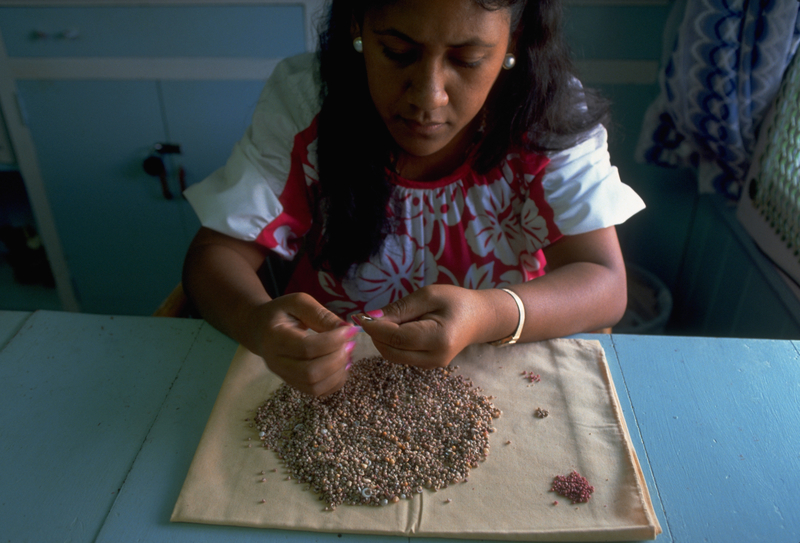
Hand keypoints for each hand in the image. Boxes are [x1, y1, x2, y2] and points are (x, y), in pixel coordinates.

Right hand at [243, 292, 358, 395]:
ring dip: (338, 372)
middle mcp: (276, 362)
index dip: (333, 341)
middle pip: (311, 372)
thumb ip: (321, 314)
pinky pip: (317, 392)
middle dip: (337, 359)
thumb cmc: (281, 313)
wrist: (259, 329)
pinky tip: (341, 365)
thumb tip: (347, 328)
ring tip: (347, 354)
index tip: (349, 329)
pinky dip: (335, 382)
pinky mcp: (294, 384)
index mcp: (275, 337)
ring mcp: (284, 376)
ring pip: (314, 387)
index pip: (307, 347)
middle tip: (350, 344)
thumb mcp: (298, 303)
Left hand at [355, 285, 491, 367]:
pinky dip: (391, 343)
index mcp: (438, 339)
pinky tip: (395, 327)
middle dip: (375, 335)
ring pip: (393, 356)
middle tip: (368, 315)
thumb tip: (371, 317)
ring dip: (382, 339)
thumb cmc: (456, 301)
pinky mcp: (426, 365)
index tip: (358, 315)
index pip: (396, 338)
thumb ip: (400, 308)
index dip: (374, 328)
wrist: (479, 318)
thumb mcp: (428, 295)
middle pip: (390, 351)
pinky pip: (400, 356)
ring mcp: (431, 365)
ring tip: (385, 319)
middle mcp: (434, 358)